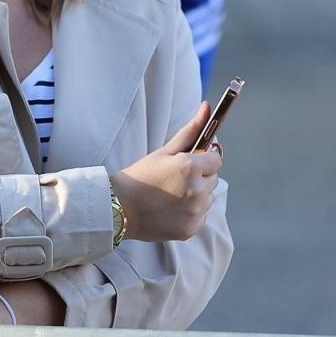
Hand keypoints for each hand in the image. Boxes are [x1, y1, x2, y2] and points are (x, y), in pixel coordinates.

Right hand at [110, 105, 223, 242]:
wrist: (119, 208)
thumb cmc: (140, 176)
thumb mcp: (163, 152)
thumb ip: (190, 131)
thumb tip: (207, 108)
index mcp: (191, 168)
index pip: (216, 159)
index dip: (204, 159)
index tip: (190, 162)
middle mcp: (198, 190)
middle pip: (213, 179)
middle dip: (200, 176)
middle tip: (176, 179)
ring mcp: (196, 212)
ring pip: (208, 198)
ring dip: (197, 195)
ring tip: (171, 195)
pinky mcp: (192, 228)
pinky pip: (201, 216)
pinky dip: (192, 213)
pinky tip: (172, 209)